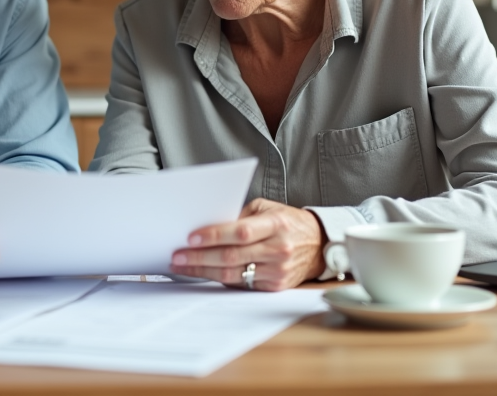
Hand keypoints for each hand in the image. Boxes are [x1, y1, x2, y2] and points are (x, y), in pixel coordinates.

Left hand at [169, 199, 326, 290]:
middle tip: (177, 256)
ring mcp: (278, 270)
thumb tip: (208, 226)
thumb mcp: (267, 209)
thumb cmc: (287, 222)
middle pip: (232, 256)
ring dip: (204, 270)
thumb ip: (240, 217)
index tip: (191, 237)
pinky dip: (219, 279)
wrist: (318, 244)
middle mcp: (279, 249)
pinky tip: (204, 273)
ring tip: (183, 265)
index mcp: (276, 224)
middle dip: (200, 256)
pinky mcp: (275, 286)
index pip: (241, 231)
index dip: (214, 235)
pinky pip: (241, 284)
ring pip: (233, 274)